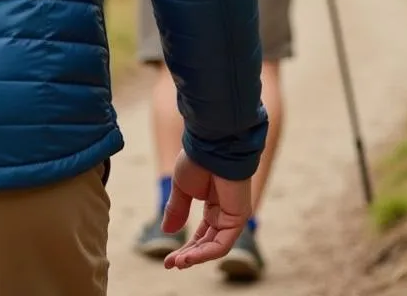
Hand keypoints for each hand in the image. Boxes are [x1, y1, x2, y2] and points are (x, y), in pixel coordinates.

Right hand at [160, 151, 251, 268]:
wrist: (211, 143)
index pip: (202, 233)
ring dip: (195, 256)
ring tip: (176, 263)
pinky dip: (205, 252)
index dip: (186, 247)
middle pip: (207, 242)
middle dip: (188, 255)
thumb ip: (176, 210)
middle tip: (169, 264)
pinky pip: (222, 243)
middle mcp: (225, 210)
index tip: (168, 259)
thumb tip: (167, 232)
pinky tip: (189, 256)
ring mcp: (233, 214)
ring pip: (215, 246)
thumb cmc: (196, 159)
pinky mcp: (239, 216)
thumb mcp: (181, 188)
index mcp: (213, 202)